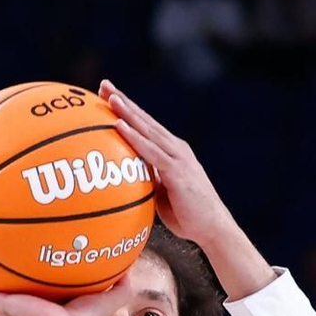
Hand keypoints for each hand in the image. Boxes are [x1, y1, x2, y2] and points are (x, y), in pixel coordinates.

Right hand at [0, 258, 111, 315]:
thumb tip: (135, 269)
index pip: (37, 282)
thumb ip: (118, 288)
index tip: (29, 248)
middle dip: (0, 262)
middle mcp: (23, 301)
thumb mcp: (103, 302)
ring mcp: (8, 303)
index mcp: (45, 302)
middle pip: (9, 278)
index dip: (34, 267)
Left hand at [99, 82, 271, 298]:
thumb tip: (128, 179)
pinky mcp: (177, 171)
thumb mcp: (163, 195)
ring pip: (148, 130)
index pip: (147, 126)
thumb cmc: (188, 217)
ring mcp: (178, 158)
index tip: (108, 96)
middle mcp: (176, 149)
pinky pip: (151, 151)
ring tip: (109, 97)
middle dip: (124, 101)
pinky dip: (134, 137)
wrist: (213, 229)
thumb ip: (149, 181)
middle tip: (103, 85)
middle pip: (145, 120)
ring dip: (127, 113)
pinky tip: (119, 126)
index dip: (128, 110)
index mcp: (173, 152)